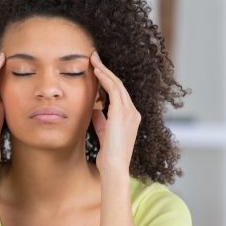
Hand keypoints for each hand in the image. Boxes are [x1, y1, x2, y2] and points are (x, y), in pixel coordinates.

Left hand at [90, 51, 140, 174]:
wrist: (114, 168)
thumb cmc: (109, 156)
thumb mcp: (103, 134)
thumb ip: (101, 121)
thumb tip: (95, 109)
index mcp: (130, 118)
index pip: (119, 94)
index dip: (108, 80)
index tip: (97, 70)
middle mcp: (133, 113)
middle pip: (119, 85)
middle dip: (106, 70)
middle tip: (94, 57)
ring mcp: (130, 112)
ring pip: (117, 84)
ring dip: (104, 70)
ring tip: (93, 59)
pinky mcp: (122, 113)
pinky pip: (114, 90)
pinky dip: (105, 79)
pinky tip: (96, 71)